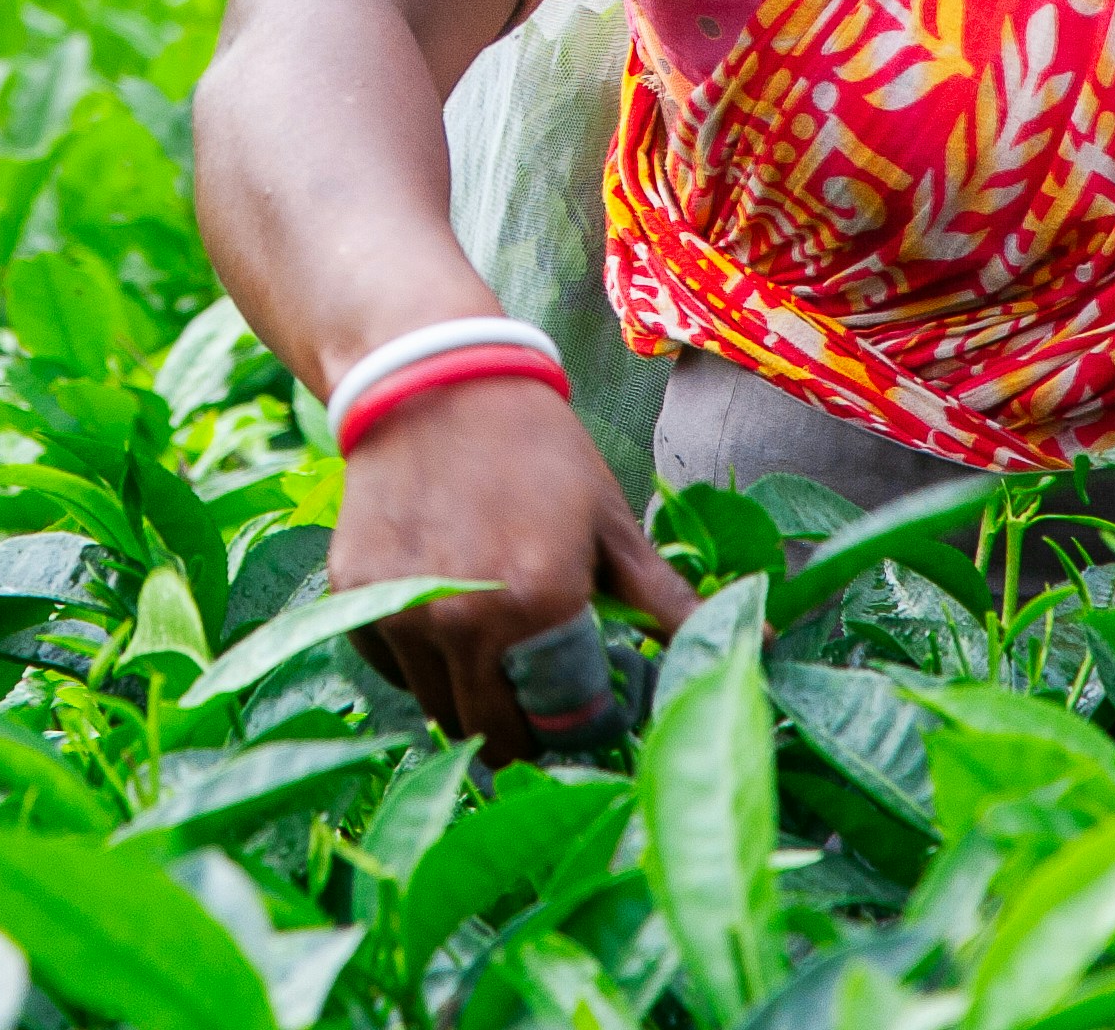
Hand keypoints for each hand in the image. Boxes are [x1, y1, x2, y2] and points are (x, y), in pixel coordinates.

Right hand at [332, 377, 697, 762]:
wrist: (437, 379)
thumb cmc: (541, 451)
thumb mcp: (613, 524)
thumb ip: (669, 601)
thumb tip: (759, 644)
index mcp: (540, 606)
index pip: (556, 729)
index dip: (574, 733)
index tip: (581, 715)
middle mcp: (464, 620)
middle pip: (491, 736)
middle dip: (520, 731)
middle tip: (536, 696)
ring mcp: (401, 609)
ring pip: (436, 707)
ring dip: (467, 695)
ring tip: (490, 645)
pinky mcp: (355, 592)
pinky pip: (390, 665)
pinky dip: (416, 660)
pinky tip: (441, 616)